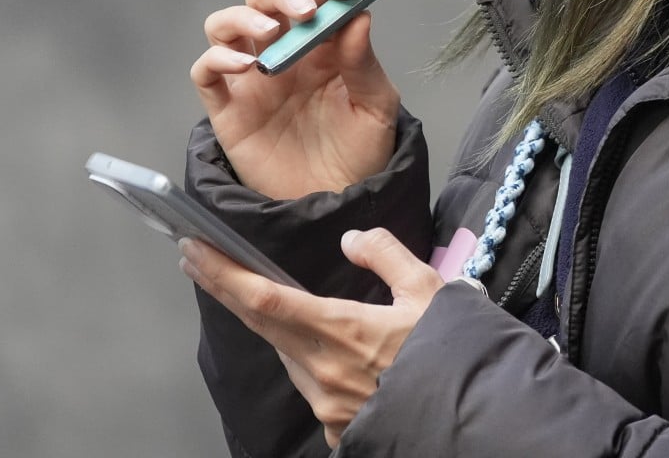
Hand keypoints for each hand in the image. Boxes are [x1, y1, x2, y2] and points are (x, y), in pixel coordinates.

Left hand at [179, 227, 443, 447]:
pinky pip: (310, 383)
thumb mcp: (429, 291)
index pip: (264, 298)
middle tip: (197, 260)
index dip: (223, 273)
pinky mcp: (336, 427)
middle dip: (224, 288)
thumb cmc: (452, 354)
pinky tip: (324, 349)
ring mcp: (325, 404)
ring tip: (265, 299)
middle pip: (260, 323)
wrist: (474, 416)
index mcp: (342, 331)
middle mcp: (322, 370)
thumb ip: (386, 254)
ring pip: (286, 354)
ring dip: (273, 326)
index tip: (194, 250)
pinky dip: (307, 359)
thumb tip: (351, 240)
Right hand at [190, 0, 400, 198]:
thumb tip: (359, 15)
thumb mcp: (376, 109)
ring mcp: (252, 79)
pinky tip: (245, 65)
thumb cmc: (360, 155)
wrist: (337, 205)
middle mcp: (284, 53)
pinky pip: (206, 71)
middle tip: (307, 8)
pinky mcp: (228, 108)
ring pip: (226, 24)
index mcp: (324, 45)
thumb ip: (364, 64)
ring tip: (269, 29)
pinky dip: (217, 58)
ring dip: (243, 15)